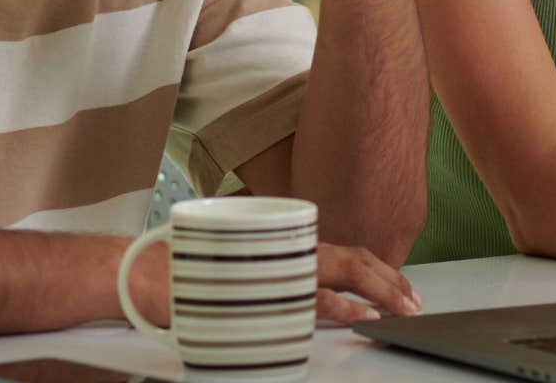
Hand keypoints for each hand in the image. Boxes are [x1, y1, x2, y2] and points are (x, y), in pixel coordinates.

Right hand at [125, 239, 422, 327]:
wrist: (140, 273)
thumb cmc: (184, 270)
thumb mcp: (241, 261)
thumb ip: (273, 269)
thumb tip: (305, 286)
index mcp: (282, 242)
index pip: (343, 252)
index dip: (377, 268)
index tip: (401, 285)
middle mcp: (282, 249)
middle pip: (351, 260)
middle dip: (389, 281)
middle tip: (415, 301)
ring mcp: (272, 269)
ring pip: (339, 275)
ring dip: (376, 292)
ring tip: (401, 308)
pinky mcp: (259, 292)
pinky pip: (308, 299)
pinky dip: (340, 306)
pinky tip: (362, 314)